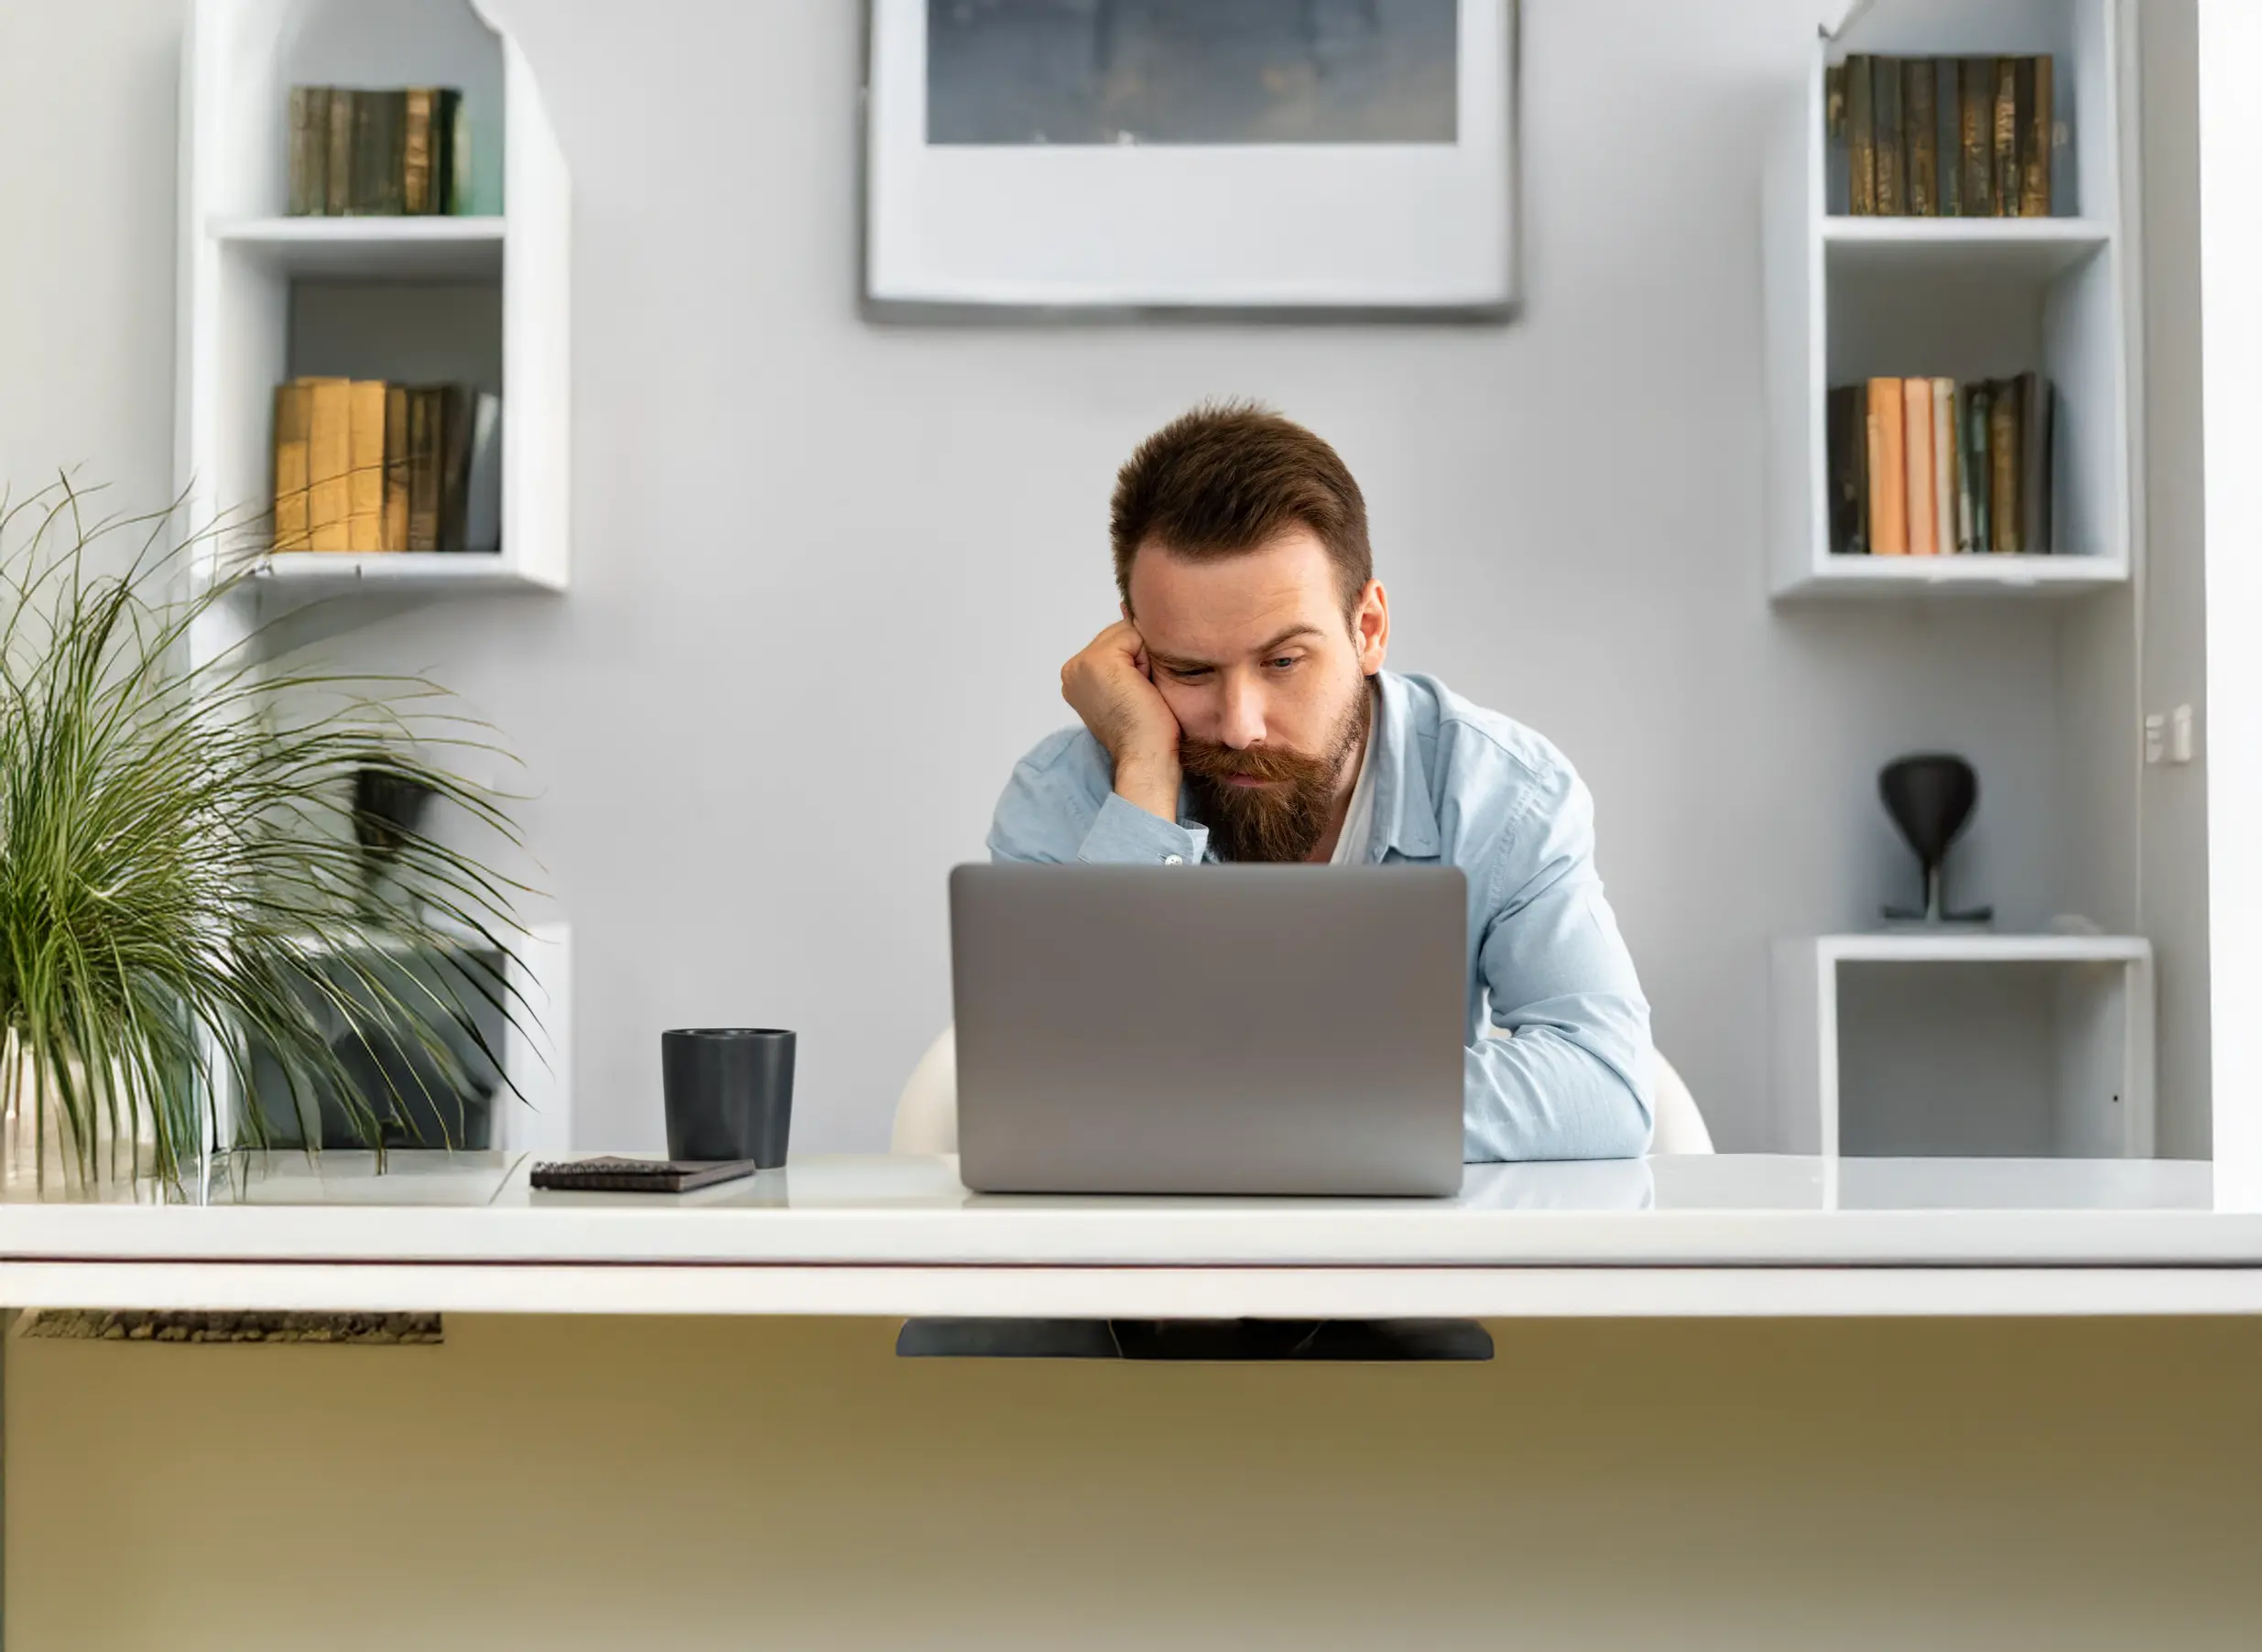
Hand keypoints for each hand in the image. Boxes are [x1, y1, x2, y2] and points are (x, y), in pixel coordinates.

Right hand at [1060, 620, 1182, 820]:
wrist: (1147, 757)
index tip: (1136, 694)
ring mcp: (1082, 664)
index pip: (1114, 642)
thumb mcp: (1133, 684)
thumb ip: (1127, 650)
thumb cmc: (1148, 730)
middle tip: (1140, 695)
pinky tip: (1143, 686)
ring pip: (1127, 633)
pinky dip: (1146, 659)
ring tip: (1141, 691)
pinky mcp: (1099, 661)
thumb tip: (1130, 608)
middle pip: (1120, 633)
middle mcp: (1072, 669)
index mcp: (1075, 676)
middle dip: (1139, 657)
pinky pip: (1134, 635)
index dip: (1136, 662)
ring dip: (1143, 658)